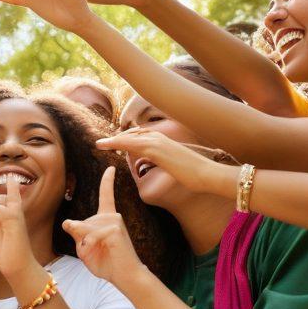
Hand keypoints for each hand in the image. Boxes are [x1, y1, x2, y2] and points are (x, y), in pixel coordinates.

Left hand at [61, 167, 147, 288]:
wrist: (126, 276)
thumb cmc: (106, 262)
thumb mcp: (86, 248)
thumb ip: (77, 234)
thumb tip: (68, 222)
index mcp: (106, 218)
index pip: (106, 195)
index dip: (107, 181)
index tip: (111, 167)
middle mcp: (112, 216)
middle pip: (80, 224)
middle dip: (80, 243)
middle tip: (97, 253)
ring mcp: (114, 221)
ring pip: (83, 229)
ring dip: (85, 245)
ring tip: (100, 253)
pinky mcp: (114, 229)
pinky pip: (90, 235)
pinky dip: (89, 247)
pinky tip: (102, 251)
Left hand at [96, 128, 231, 195]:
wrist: (207, 174)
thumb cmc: (195, 173)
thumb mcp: (175, 165)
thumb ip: (162, 161)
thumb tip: (152, 164)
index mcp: (164, 141)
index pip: (141, 135)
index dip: (127, 138)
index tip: (115, 142)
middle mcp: (160, 137)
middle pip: (133, 134)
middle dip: (118, 138)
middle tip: (103, 143)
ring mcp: (158, 142)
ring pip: (129, 137)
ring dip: (113, 140)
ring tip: (100, 144)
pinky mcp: (155, 150)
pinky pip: (131, 144)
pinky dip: (117, 143)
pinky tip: (106, 146)